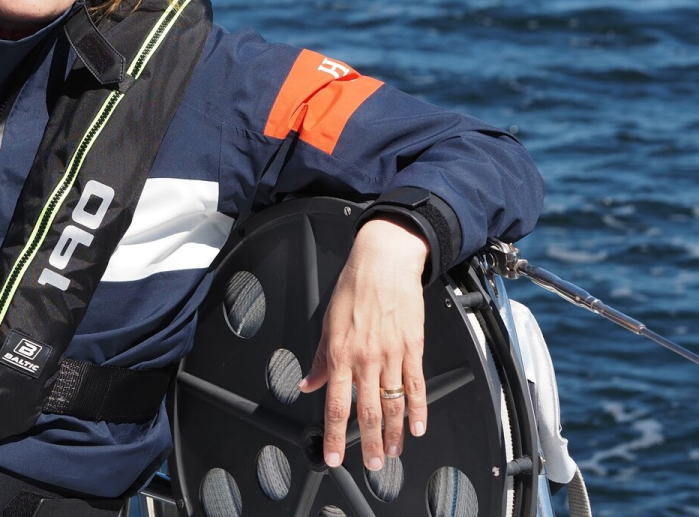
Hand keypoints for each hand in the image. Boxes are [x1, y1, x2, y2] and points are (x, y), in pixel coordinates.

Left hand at [299, 218, 428, 470]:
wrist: (384, 262)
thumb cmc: (354, 287)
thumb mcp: (327, 322)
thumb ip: (320, 358)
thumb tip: (308, 384)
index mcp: (340, 352)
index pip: (335, 403)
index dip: (334, 434)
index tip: (333, 455)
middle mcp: (365, 358)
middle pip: (367, 411)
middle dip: (368, 443)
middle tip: (370, 464)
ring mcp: (392, 355)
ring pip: (393, 404)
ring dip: (393, 433)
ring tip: (391, 453)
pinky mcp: (413, 348)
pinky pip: (416, 385)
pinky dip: (418, 410)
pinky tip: (416, 427)